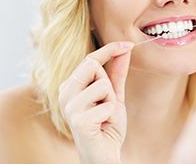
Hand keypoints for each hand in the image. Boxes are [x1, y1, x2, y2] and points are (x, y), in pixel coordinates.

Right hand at [58, 41, 133, 163]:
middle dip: (108, 82)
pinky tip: (104, 126)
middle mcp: (65, 94)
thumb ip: (117, 73)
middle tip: (108, 102)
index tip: (130, 44)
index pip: (89, 59)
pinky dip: (113, 116)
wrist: (104, 154)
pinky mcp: (78, 121)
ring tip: (105, 116)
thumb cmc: (107, 125)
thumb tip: (125, 48)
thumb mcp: (114, 95)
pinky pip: (108, 105)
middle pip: (92, 65)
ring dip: (112, 102)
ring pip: (103, 85)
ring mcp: (69, 107)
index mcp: (70, 86)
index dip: (109, 49)